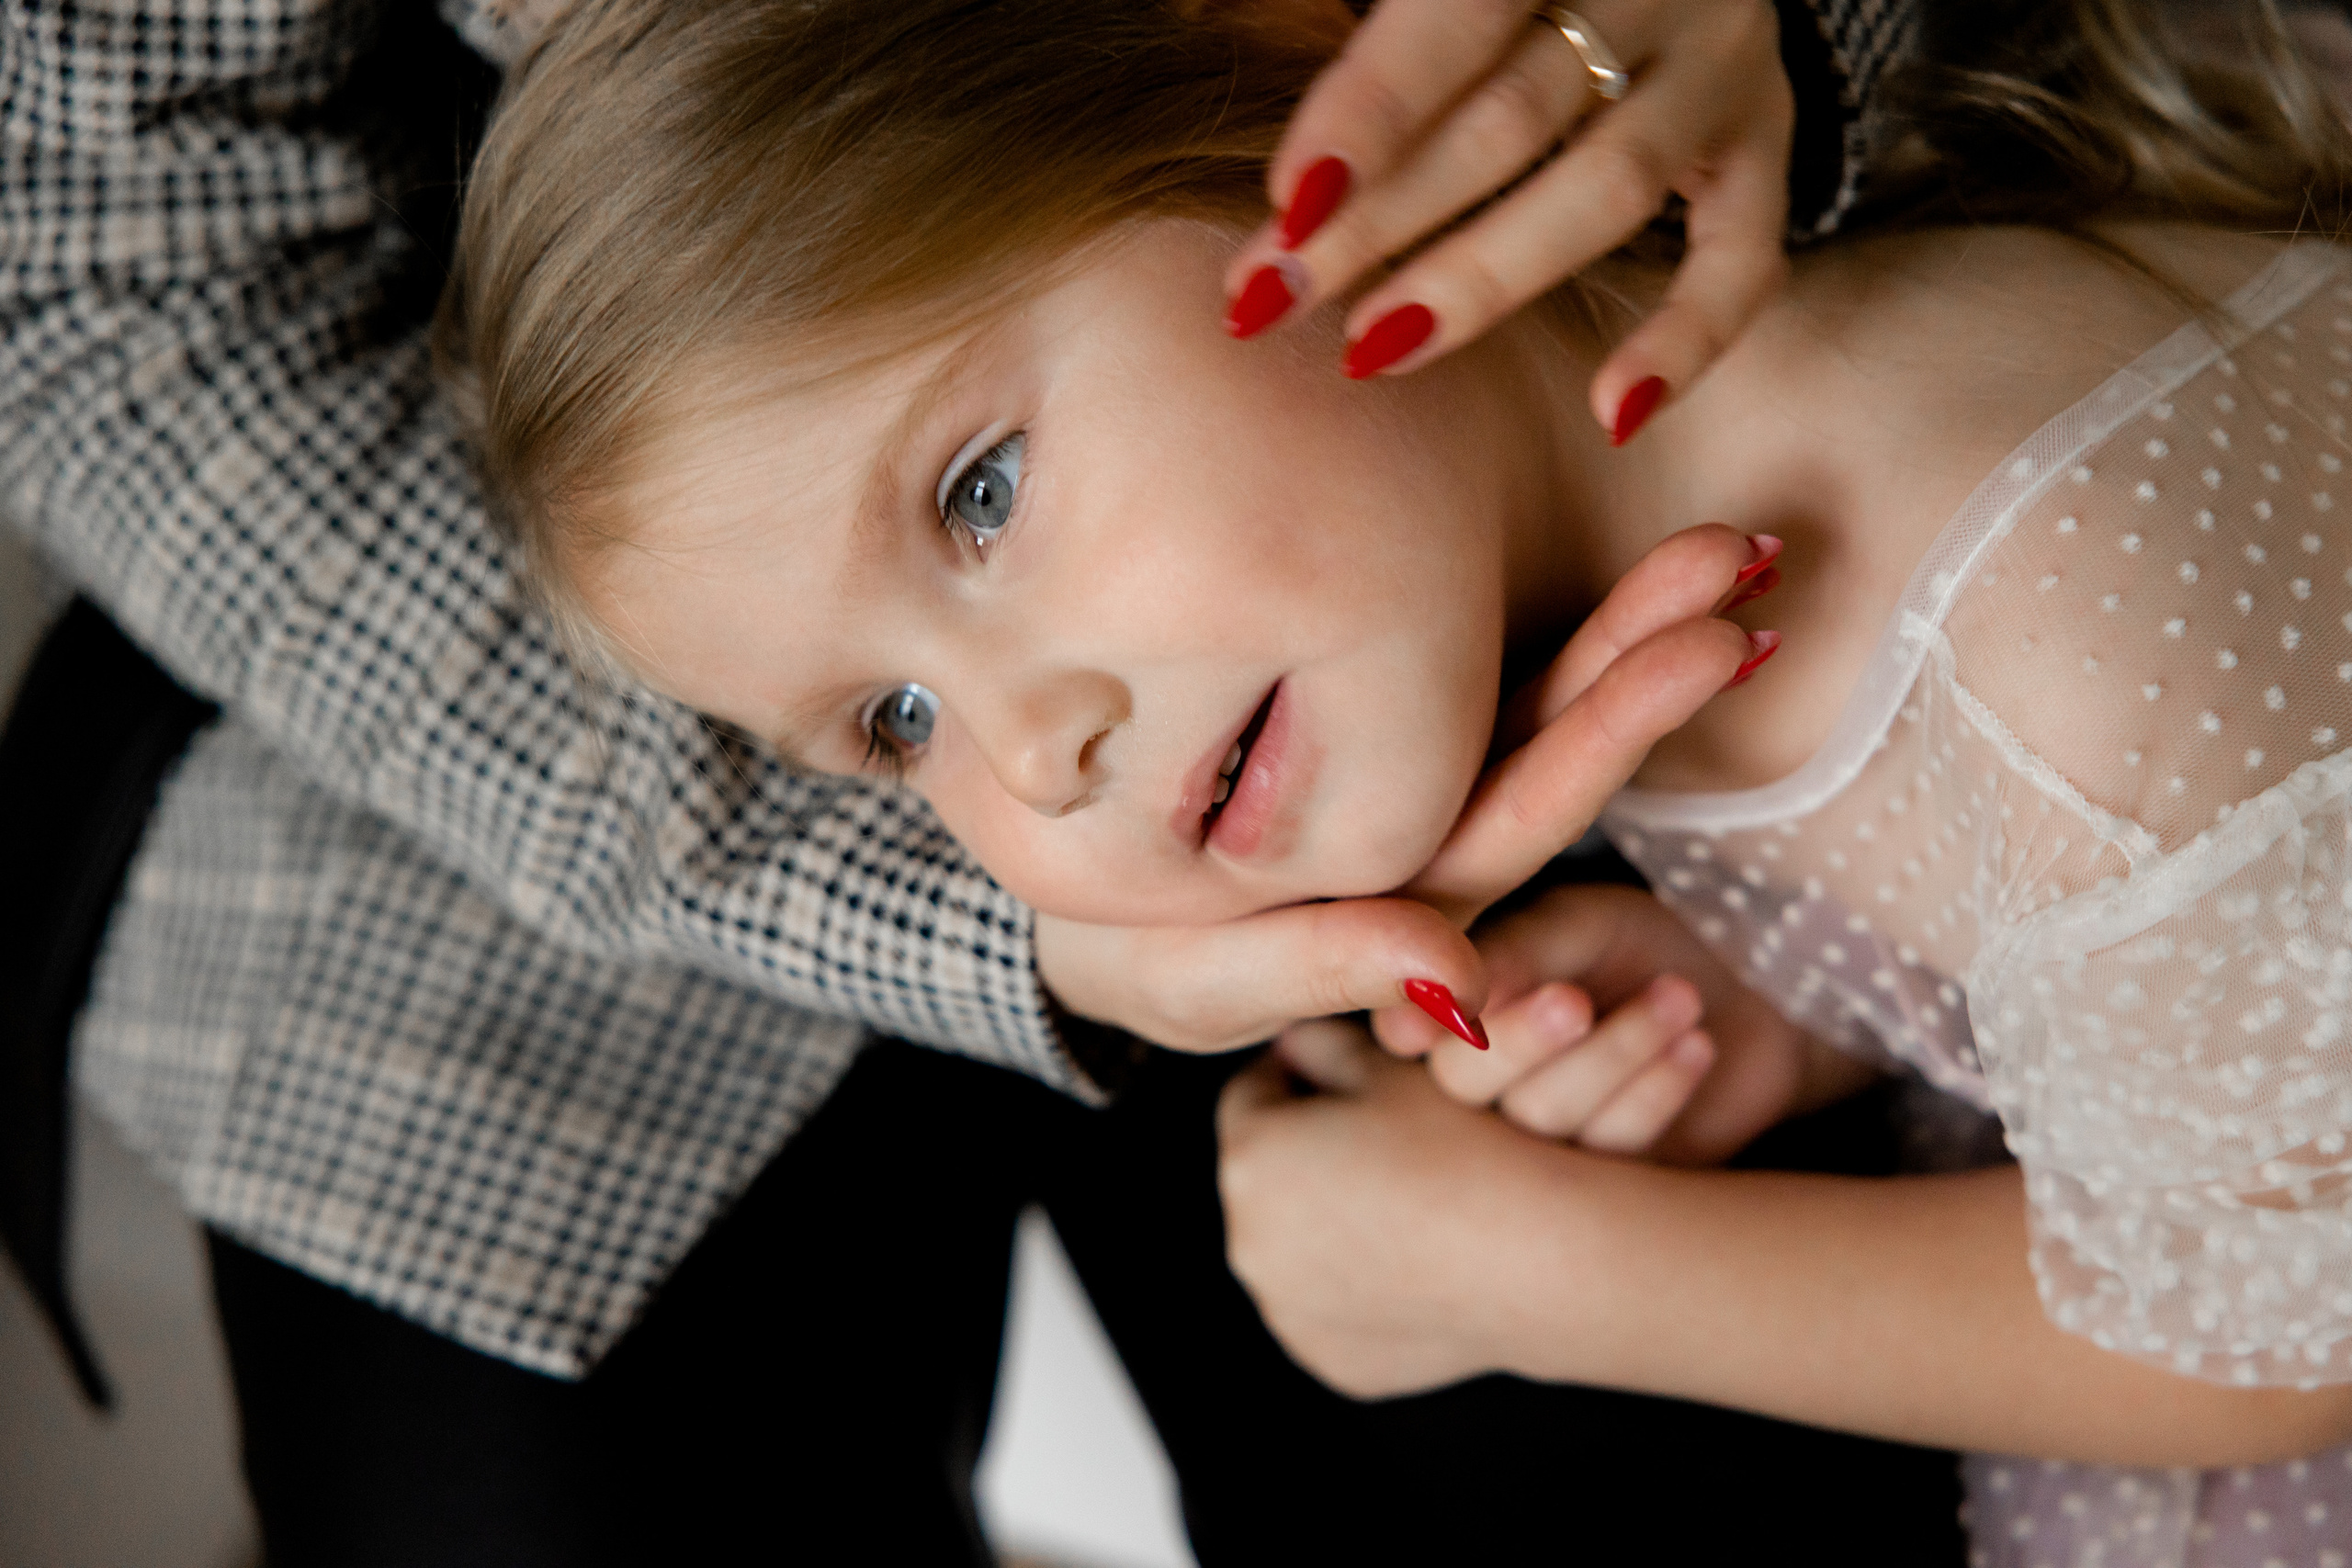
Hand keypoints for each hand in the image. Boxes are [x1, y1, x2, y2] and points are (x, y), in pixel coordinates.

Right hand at [1036, 525, 1766, 1052]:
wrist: (1046, 867)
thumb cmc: (1115, 943)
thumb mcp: (1192, 977)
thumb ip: (1317, 973)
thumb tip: (1467, 986)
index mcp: (1394, 895)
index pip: (1522, 816)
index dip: (1616, 733)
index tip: (1713, 644)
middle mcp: (1419, 834)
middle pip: (1552, 745)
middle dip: (1645, 652)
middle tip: (1739, 552)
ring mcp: (1401, 772)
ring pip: (1525, 699)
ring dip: (1620, 622)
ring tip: (1717, 545)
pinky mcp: (1369, 717)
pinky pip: (1467, 668)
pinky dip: (1539, 613)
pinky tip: (1612, 560)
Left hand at [1216, 1017, 1614, 1397]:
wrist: (1544, 1258)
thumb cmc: (1470, 1148)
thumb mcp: (1395, 1066)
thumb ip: (1327, 1044)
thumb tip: (1295, 1040)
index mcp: (1251, 1157)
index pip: (1255, 1095)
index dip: (1302, 1075)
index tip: (1345, 1073)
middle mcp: (1249, 1242)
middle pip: (1270, 1177)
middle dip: (1311, 1153)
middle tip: (1380, 1139)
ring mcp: (1288, 1312)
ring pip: (1296, 1249)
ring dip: (1330, 1224)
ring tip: (1405, 1200)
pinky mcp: (1331, 1360)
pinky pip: (1330, 1311)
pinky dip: (1357, 1289)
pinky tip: (1417, 1264)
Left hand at [1226, 0, 1793, 435]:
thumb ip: (1367, 12)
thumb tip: (1214, 57)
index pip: (1452, 23)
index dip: (1367, 115)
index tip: (1284, 206)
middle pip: (1509, 120)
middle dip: (1379, 219)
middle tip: (1271, 296)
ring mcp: (1722, 71)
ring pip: (1606, 190)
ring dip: (1481, 280)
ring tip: (1372, 348)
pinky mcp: (1766, 147)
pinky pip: (1744, 262)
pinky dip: (1686, 341)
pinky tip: (1615, 415)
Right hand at [1372, 883, 1871, 1163]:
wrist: (1753, 1000)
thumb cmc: (1645, 950)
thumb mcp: (1580, 926)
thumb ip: (1513, 952)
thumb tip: (1427, 997)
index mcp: (1454, 1015)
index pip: (1411, 1027)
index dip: (1428, 1019)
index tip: (1462, 1005)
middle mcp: (1482, 1088)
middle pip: (1467, 1086)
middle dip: (1524, 1041)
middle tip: (1577, 1001)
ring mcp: (1539, 1147)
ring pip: (1545, 1121)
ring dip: (1614, 1054)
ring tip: (1679, 997)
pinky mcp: (1606, 1191)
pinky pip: (1612, 1157)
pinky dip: (1655, 1093)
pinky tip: (1696, 1045)